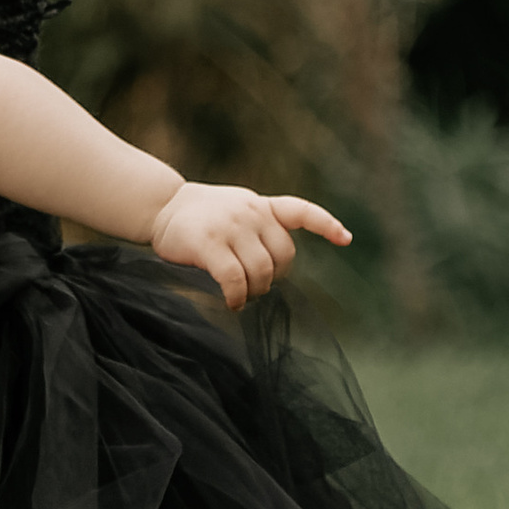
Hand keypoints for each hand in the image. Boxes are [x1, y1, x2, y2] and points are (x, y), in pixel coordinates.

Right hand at [146, 183, 351, 307]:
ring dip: (254, 292)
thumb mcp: (236, 211)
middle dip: (273, 278)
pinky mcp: (209, 243)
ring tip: (240, 297)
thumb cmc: (202, 218)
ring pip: (260, 271)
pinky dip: (236, 297)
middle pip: (283, 256)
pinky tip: (231, 302)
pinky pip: (234, 279)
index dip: (326, 225)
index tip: (346, 239)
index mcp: (261, 206)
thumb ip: (258, 229)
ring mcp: (231, 227)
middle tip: (254, 287)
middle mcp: (251, 213)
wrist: (162, 206)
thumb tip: (274, 270)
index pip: (301, 211)